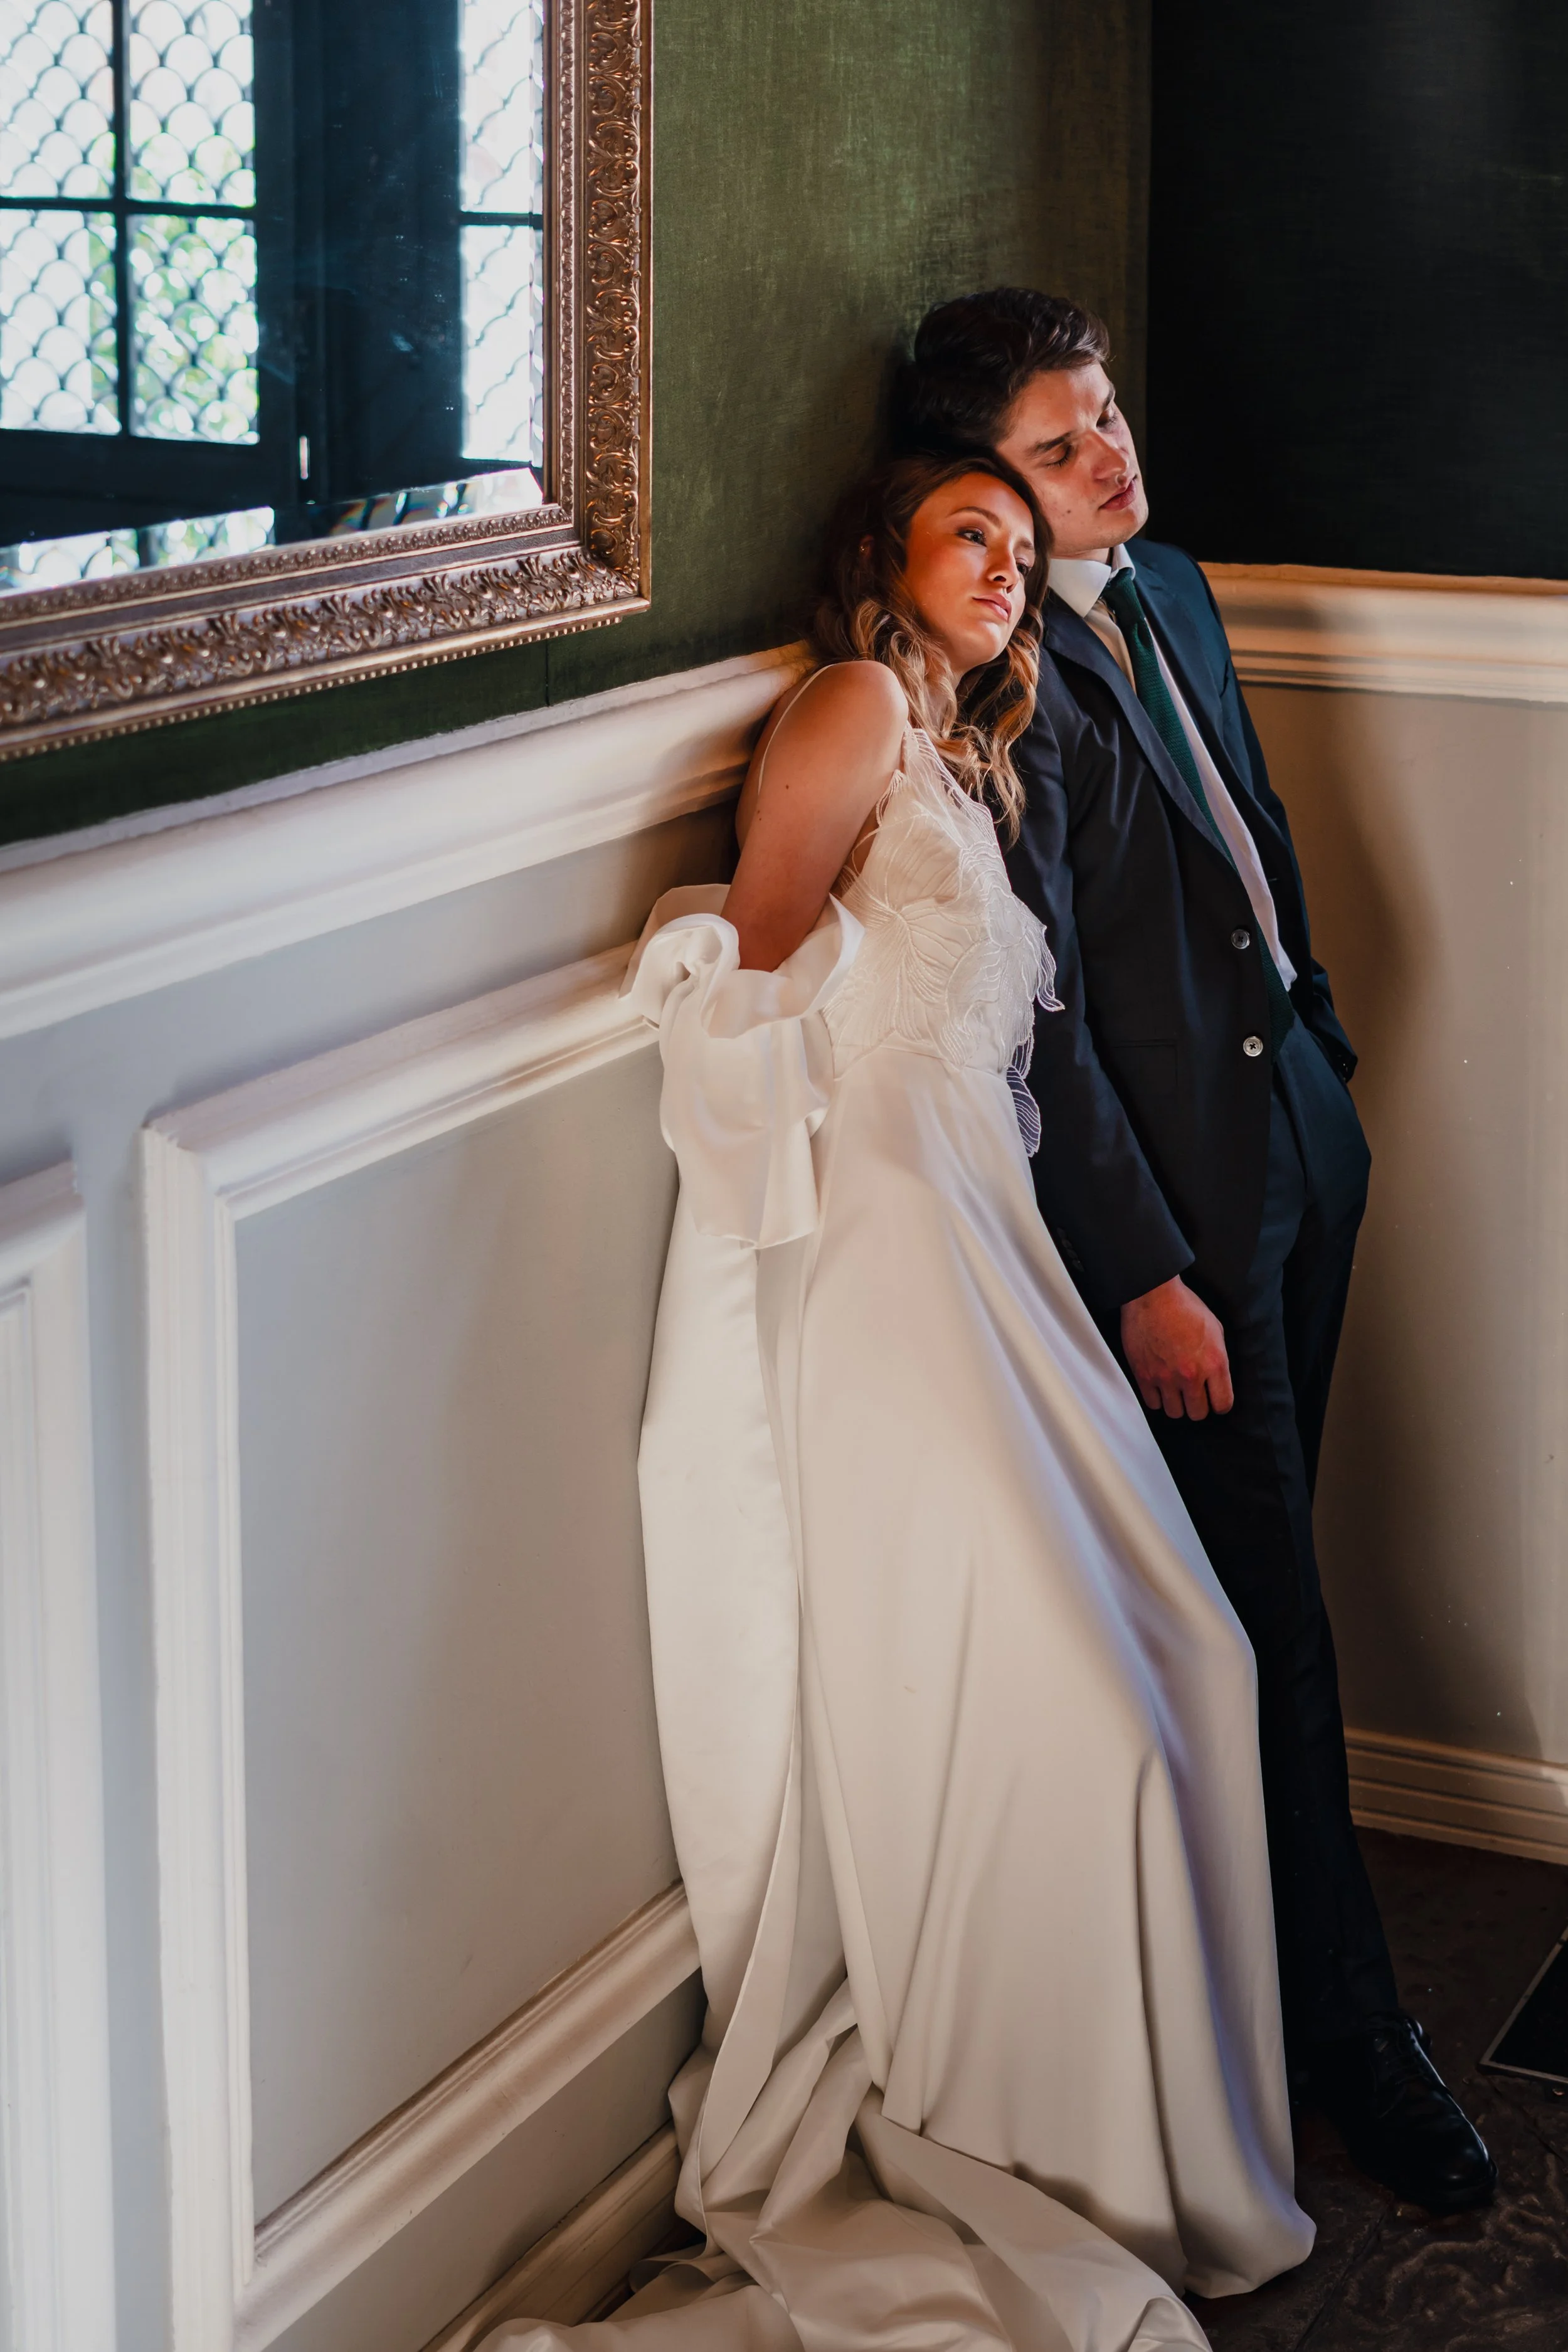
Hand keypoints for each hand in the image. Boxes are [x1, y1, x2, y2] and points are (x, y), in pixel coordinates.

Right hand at [1120, 1276, 1233, 1419]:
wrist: (1152, 1294)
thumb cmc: (1185, 1306)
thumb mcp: (1215, 1328)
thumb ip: (1218, 1357)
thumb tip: (1217, 1378)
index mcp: (1214, 1362)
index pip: (1223, 1404)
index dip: (1220, 1404)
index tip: (1215, 1399)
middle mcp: (1191, 1375)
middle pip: (1198, 1414)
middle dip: (1198, 1406)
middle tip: (1194, 1395)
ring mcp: (1165, 1377)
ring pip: (1175, 1413)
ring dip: (1177, 1404)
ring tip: (1176, 1391)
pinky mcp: (1144, 1375)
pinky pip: (1153, 1403)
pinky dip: (1157, 1398)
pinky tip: (1160, 1386)